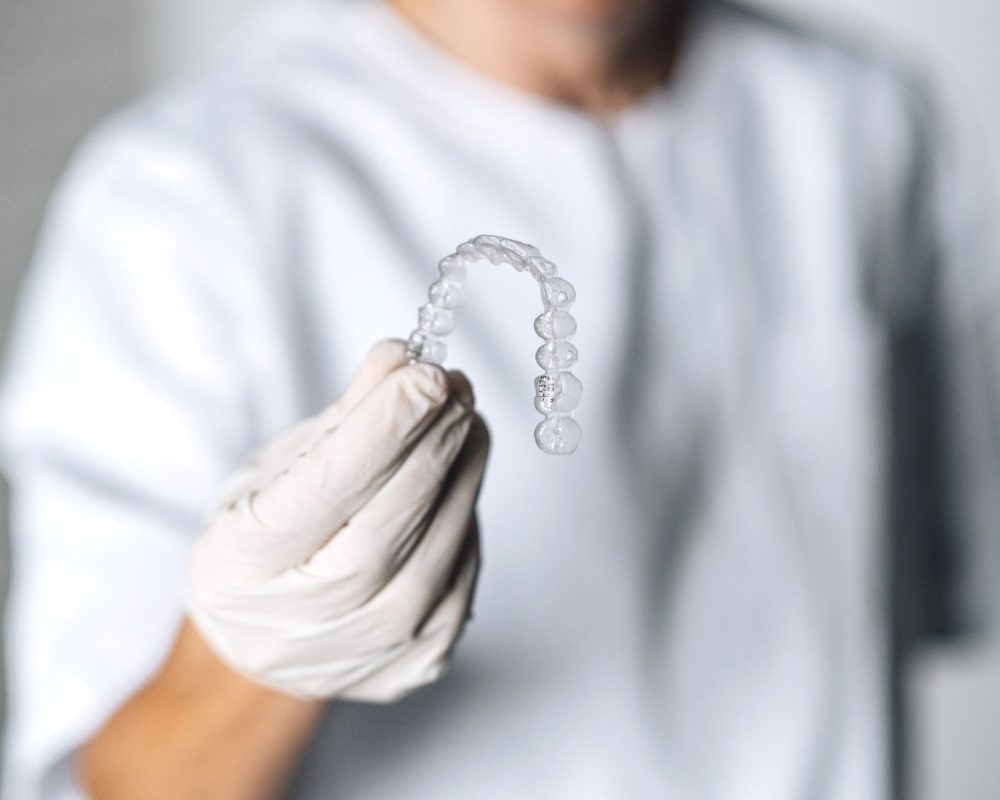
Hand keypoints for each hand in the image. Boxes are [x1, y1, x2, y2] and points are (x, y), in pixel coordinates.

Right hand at [186, 340, 488, 701]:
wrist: (267, 646)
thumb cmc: (262, 549)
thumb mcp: (273, 472)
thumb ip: (341, 417)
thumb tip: (400, 358)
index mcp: (245, 564)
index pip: (329, 487)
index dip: (384, 426)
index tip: (424, 373)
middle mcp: (308, 618)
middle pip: (393, 516)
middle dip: (432, 437)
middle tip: (452, 383)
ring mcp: (371, 647)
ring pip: (443, 541)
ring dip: (462, 466)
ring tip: (461, 418)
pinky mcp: (423, 657)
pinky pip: (462, 564)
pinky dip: (464, 510)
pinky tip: (454, 475)